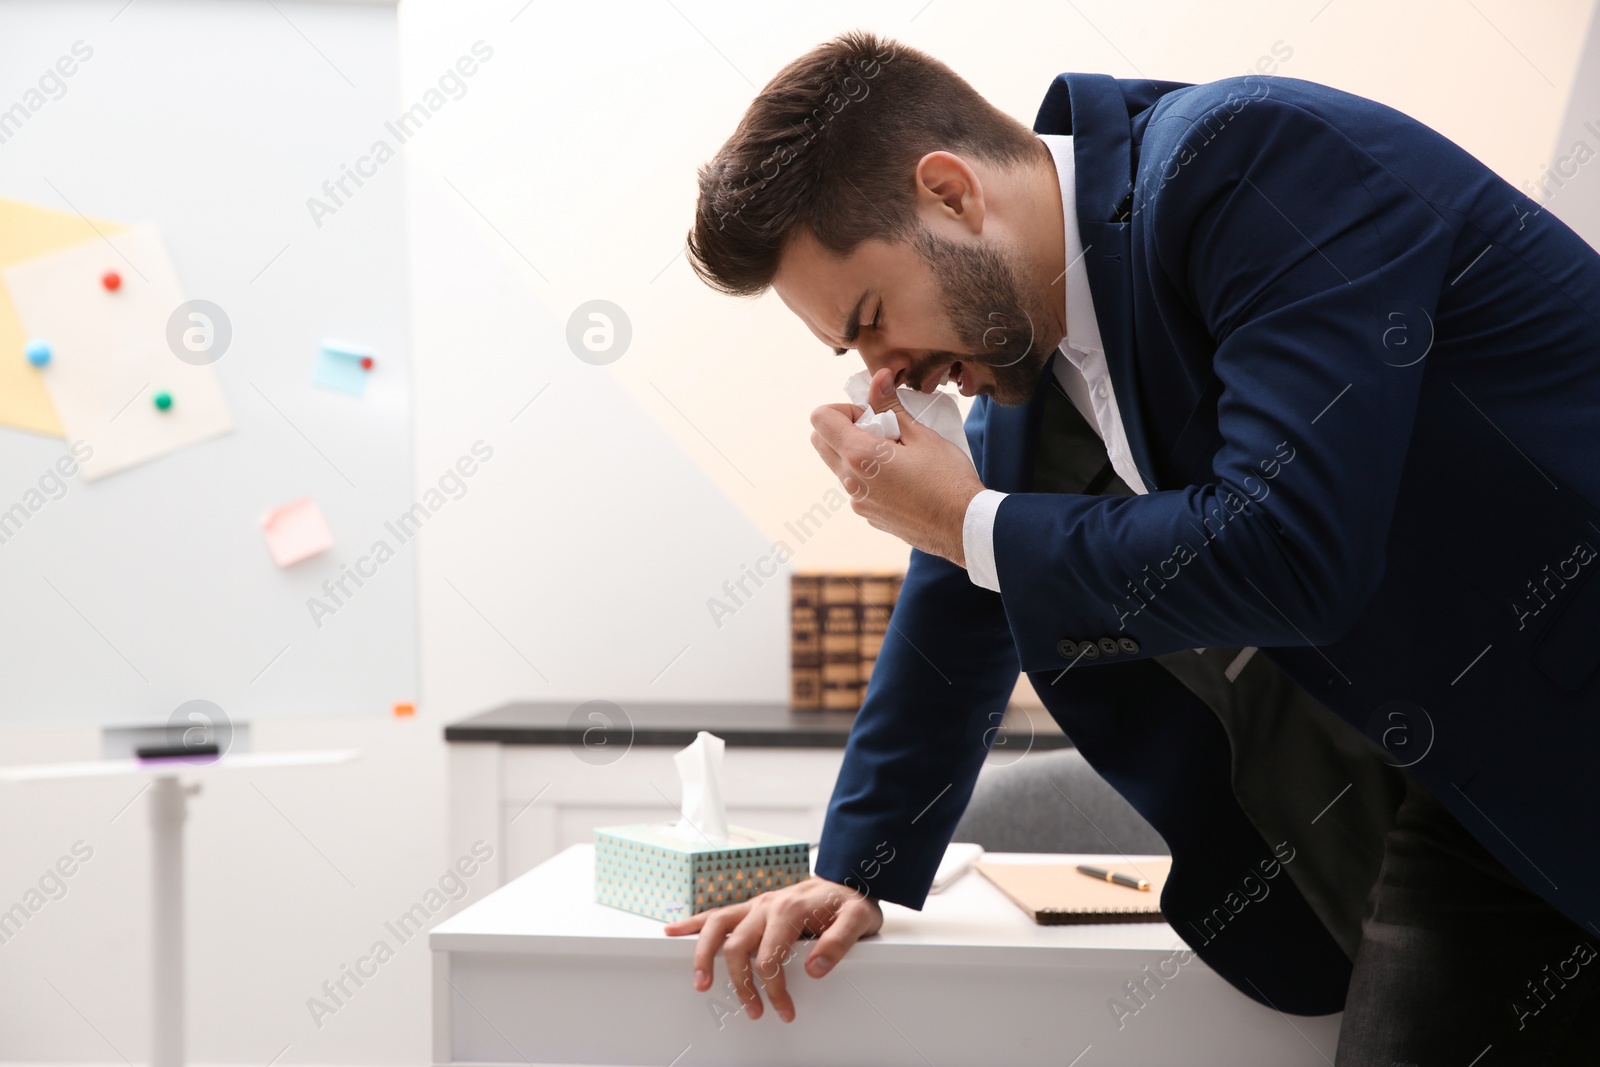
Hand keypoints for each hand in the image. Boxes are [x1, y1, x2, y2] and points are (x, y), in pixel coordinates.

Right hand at [662, 875, 882, 1022]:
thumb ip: (838, 943)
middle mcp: (767, 905)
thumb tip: (814, 969)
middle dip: (741, 983)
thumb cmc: (850, 902)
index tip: (784, 1010)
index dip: (773, 988)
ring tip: (701, 983)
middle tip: (753, 1010)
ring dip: (705, 956)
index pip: (770, 957)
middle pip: (738, 947)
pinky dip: (693, 923)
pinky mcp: (751, 907)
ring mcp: (756, 905)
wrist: (848, 877)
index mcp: (790, 910)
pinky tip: (674, 932)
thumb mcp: (858, 920)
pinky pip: (717, 914)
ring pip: (718, 926)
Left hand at [810, 368, 984, 566]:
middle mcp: (851, 481)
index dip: (843, 408)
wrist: (964, 527)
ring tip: (896, 456)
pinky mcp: (869, 516)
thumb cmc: (948, 479)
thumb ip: (891, 406)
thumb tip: (879, 377)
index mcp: (860, 456)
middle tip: (880, 430)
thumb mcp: (921, 435)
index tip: (871, 414)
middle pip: (821, 442)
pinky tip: (903, 479)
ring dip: (857, 453)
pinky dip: (869, 476)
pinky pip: (857, 487)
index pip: (820, 419)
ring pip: (840, 466)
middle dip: (843, 428)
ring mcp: (858, 502)